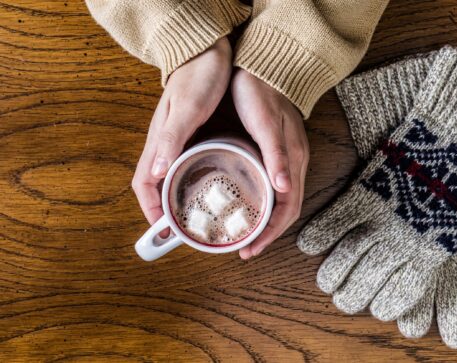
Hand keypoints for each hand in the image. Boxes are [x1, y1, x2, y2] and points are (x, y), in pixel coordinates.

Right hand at [132, 38, 231, 225]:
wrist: (205, 51)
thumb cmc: (198, 77)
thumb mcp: (188, 108)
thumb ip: (172, 138)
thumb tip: (157, 171)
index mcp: (159, 141)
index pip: (144, 184)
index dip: (150, 209)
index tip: (161, 230)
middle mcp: (164, 145)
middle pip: (155, 186)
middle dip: (163, 211)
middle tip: (182, 231)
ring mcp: (176, 140)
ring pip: (169, 177)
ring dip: (176, 199)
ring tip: (194, 217)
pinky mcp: (190, 135)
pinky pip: (184, 165)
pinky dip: (190, 182)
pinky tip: (206, 188)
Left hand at [231, 69, 309, 258]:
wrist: (266, 66)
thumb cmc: (260, 93)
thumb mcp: (265, 123)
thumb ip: (276, 155)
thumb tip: (284, 189)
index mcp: (293, 161)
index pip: (287, 209)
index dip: (270, 232)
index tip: (250, 248)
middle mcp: (295, 164)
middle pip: (286, 211)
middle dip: (268, 234)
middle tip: (245, 248)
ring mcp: (289, 159)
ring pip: (282, 202)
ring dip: (267, 223)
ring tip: (247, 235)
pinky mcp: (280, 153)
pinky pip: (277, 188)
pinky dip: (266, 205)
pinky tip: (252, 206)